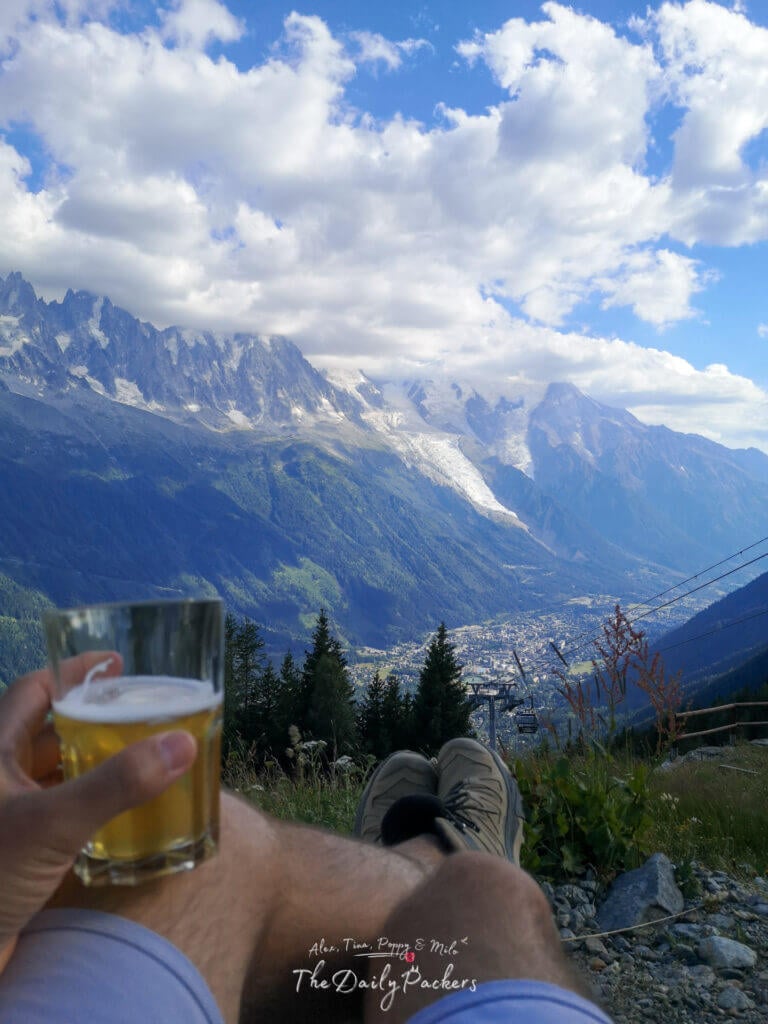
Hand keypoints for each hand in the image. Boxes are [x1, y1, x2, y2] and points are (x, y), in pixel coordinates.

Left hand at [0, 656, 196, 958]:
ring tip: (134, 759)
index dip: (74, 672)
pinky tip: (111, 816)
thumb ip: (117, 783)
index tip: (116, 664)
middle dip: (92, 719)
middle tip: (138, 714)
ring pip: (49, 774)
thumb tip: (181, 744)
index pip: (34, 690)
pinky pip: (53, 814)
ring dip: (88, 763)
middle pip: (46, 731)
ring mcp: (4, 817)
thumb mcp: (53, 822)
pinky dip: (82, 806)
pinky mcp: (12, 854)